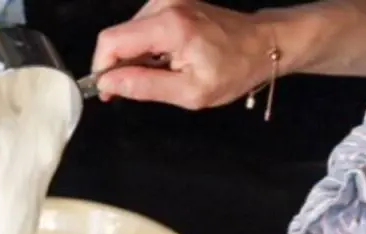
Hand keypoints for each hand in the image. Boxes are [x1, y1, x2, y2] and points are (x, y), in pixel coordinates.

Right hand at [92, 0, 275, 107]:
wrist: (263, 44)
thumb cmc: (233, 71)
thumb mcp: (190, 92)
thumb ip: (145, 86)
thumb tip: (107, 84)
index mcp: (170, 25)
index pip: (112, 41)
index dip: (102, 68)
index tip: (109, 91)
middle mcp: (165, 4)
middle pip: (118, 35)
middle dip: (119, 65)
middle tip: (137, 88)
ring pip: (128, 32)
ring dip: (135, 57)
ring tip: (162, 72)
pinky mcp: (171, 1)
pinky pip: (142, 26)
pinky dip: (145, 47)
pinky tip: (166, 59)